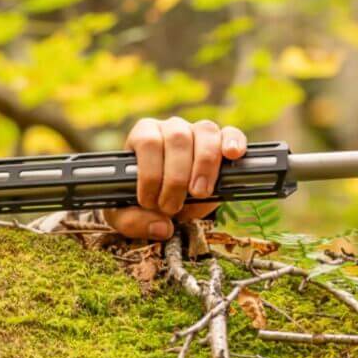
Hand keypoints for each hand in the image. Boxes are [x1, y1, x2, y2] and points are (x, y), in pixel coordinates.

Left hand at [103, 118, 247, 239]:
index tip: (150, 202)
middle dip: (176, 178)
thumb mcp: (124, 214)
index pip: (148, 142)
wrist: (164, 204)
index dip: (150, 174)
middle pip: (178, 138)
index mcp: (143, 136)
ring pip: (205, 133)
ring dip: (205, 166)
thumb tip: (161, 228)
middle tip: (171, 206)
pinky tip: (232, 155)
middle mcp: (171, 129)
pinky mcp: (221, 141)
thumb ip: (131, 221)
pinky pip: (230, 134)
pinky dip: (233, 142)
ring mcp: (197, 132)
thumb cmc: (140, 202)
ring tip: (200, 193)